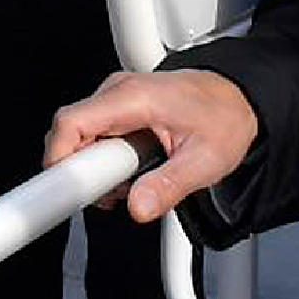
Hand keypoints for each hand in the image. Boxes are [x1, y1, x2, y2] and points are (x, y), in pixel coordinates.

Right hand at [42, 63, 259, 222]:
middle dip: (87, 173)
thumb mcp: (205, 160)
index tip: (63, 193)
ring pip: (79, 139)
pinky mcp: (115, 109)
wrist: (239, 99)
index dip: (59, 161)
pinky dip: (106, 161)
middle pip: (70, 135)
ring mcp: (114, 98)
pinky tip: (134, 168)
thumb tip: (138, 206)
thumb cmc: (225, 118)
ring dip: (99, 169)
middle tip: (121, 190)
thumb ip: (169, 185)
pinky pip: (92, 137)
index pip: (71, 124)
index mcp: (134, 97)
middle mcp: (117, 91)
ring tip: (138, 177)